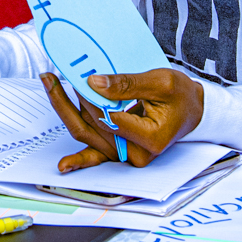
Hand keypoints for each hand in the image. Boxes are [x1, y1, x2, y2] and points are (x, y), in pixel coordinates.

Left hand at [41, 68, 203, 171]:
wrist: (192, 110)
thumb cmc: (181, 96)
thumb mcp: (160, 82)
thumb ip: (126, 84)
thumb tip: (94, 83)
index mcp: (150, 139)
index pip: (109, 117)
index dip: (91, 97)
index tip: (80, 76)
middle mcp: (135, 153)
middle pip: (90, 129)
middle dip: (67, 102)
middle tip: (50, 79)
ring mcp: (125, 154)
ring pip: (86, 135)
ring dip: (66, 111)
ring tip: (51, 85)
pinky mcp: (118, 151)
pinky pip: (94, 154)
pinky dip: (78, 158)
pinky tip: (63, 165)